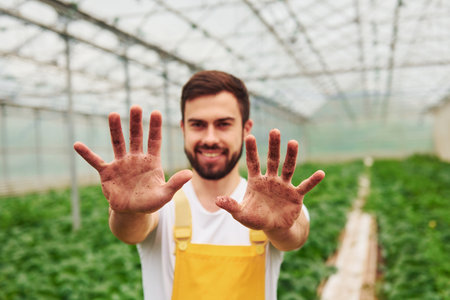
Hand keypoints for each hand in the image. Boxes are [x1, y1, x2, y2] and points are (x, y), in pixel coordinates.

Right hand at [74, 105, 191, 213]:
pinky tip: (77, 144)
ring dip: (115, 130)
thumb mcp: (165, 194)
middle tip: (136, 107)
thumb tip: (190, 174)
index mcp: (151, 161)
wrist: (132, 211)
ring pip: (118, 143)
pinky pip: (95, 161)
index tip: (156, 112)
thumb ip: (176, 183)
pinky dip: (86, 154)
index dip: (155, 127)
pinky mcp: (107, 173)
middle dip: (136, 123)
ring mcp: (121, 164)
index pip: (154, 140)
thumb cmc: (150, 201)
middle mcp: (136, 158)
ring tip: (113, 114)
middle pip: (136, 137)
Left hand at [216, 129, 323, 230]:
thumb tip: (217, 200)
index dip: (252, 150)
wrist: (274, 227)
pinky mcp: (295, 195)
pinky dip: (312, 181)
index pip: (253, 162)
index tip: (250, 136)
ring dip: (291, 156)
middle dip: (274, 146)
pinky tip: (320, 173)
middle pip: (272, 160)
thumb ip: (231, 206)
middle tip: (275, 131)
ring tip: (293, 142)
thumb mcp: (241, 214)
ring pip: (288, 168)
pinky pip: (304, 186)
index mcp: (256, 181)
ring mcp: (284, 186)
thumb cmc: (256, 218)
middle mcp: (271, 179)